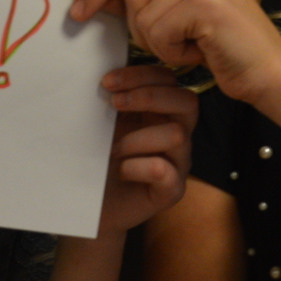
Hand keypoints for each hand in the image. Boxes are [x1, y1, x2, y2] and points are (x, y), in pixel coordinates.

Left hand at [71, 0, 280, 107]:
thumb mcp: (178, 6)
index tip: (77, 10)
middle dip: (140, 26)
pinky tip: (199, 50)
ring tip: (191, 43)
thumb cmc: (222, 42)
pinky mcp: (206, 1)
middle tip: (172, 41)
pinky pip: (157, 32)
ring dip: (158, 42)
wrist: (268, 71)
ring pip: (141, 13)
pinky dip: (171, 52)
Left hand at [95, 64, 195, 235]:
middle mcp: (177, 133)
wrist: (92, 206)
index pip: (169, 80)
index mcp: (162, 111)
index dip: (141, 75)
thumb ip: (111, 99)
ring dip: (136, 138)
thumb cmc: (98, 159)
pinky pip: (164, 171)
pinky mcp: (172, 190)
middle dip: (148, 97)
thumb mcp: (103, 123)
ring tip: (112, 149)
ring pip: (177, 135)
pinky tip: (120, 171)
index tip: (107, 82)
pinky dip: (137, 167)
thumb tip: (104, 75)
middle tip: (114, 103)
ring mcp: (179, 163)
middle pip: (188, 101)